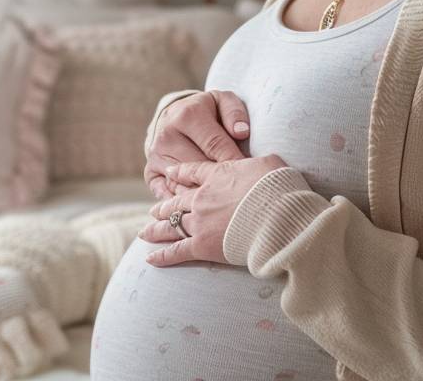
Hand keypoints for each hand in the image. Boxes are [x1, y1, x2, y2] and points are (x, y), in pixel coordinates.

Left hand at [138, 154, 287, 266]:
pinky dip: (163, 256)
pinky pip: (177, 251)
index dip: (179, 173)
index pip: (192, 171)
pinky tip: (150, 259)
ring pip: (171, 224)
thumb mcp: (269, 164)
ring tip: (145, 232)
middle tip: (153, 210)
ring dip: (157, 229)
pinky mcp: (202, 245)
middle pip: (177, 201)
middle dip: (164, 206)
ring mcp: (199, 222)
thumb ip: (258, 164)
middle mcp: (202, 197)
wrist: (276, 213)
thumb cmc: (277, 187)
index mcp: (217, 175)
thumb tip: (263, 165)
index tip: (169, 173)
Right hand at [144, 90, 250, 199]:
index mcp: (187, 116)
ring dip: (205, 196)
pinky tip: (202, 207)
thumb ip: (235, 112)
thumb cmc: (205, 112)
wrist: (173, 116)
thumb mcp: (222, 101)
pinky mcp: (150, 173)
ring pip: (184, 185)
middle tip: (241, 193)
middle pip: (199, 170)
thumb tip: (241, 132)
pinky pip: (168, 196)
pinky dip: (184, 204)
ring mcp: (155, 156)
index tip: (251, 175)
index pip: (216, 146)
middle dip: (222, 182)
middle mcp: (167, 136)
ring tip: (225, 204)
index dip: (236, 162)